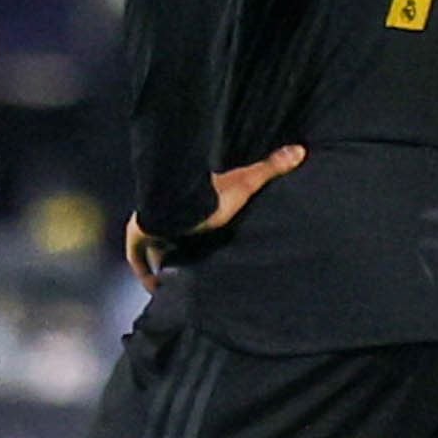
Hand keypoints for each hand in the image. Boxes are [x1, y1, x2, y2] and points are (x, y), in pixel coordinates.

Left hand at [125, 144, 303, 288]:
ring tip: (176, 286)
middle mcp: (167, 214)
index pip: (192, 219)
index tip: (206, 246)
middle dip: (180, 251)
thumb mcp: (246, 182)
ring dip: (162, 265)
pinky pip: (137, 259)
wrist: (179, 204)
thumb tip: (300, 150)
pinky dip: (146, 273)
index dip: (196, 233)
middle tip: (191, 273)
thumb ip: (270, 168)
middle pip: (172, 236)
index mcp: (191, 202)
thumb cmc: (213, 195)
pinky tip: (156, 288)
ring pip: (154, 249)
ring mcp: (149, 226)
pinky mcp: (137, 237)